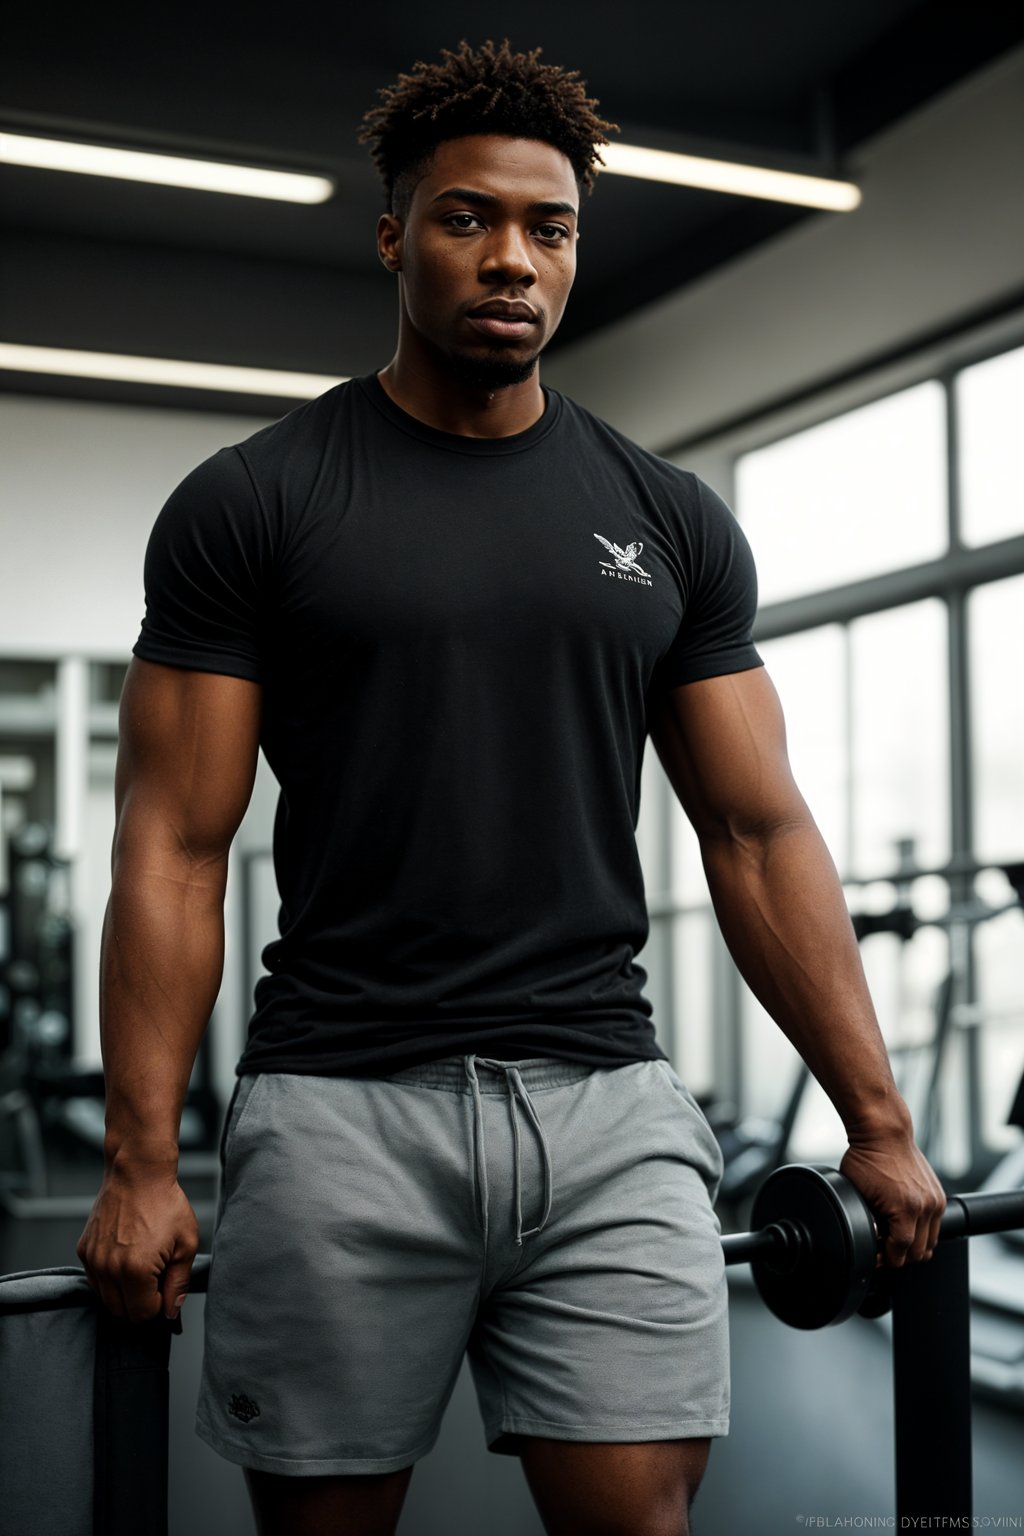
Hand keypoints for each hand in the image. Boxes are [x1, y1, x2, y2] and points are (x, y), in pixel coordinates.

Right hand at [76, 1164, 198, 1323]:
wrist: (138, 1173)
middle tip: (156, 1279)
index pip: (142, 1314)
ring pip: (105, 1298)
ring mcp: (92, 1259)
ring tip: (142, 1266)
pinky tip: (126, 1257)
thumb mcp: (186, 1244)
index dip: (158, 1306)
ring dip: (124, 1293)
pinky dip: (109, 1278)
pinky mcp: (83, 1250)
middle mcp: (108, 1269)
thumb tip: (171, 1311)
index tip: (165, 1288)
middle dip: (140, 1303)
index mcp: (135, 1271)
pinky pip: (95, 1279)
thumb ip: (179, 1283)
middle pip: (120, 1312)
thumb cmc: (165, 1204)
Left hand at [839, 1132, 945, 1267]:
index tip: (875, 1258)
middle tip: (882, 1250)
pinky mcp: (939, 1195)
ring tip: (893, 1239)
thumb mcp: (857, 1194)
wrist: (884, 1133)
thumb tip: (870, 1240)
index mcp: (906, 1209)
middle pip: (918, 1252)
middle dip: (899, 1255)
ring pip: (930, 1243)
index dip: (885, 1260)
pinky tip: (904, 1224)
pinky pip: (935, 1225)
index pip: (901, 1253)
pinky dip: (922, 1231)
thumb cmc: (868, 1158)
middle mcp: (926, 1206)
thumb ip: (867, 1221)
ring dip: (913, 1245)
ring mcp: (935, 1201)